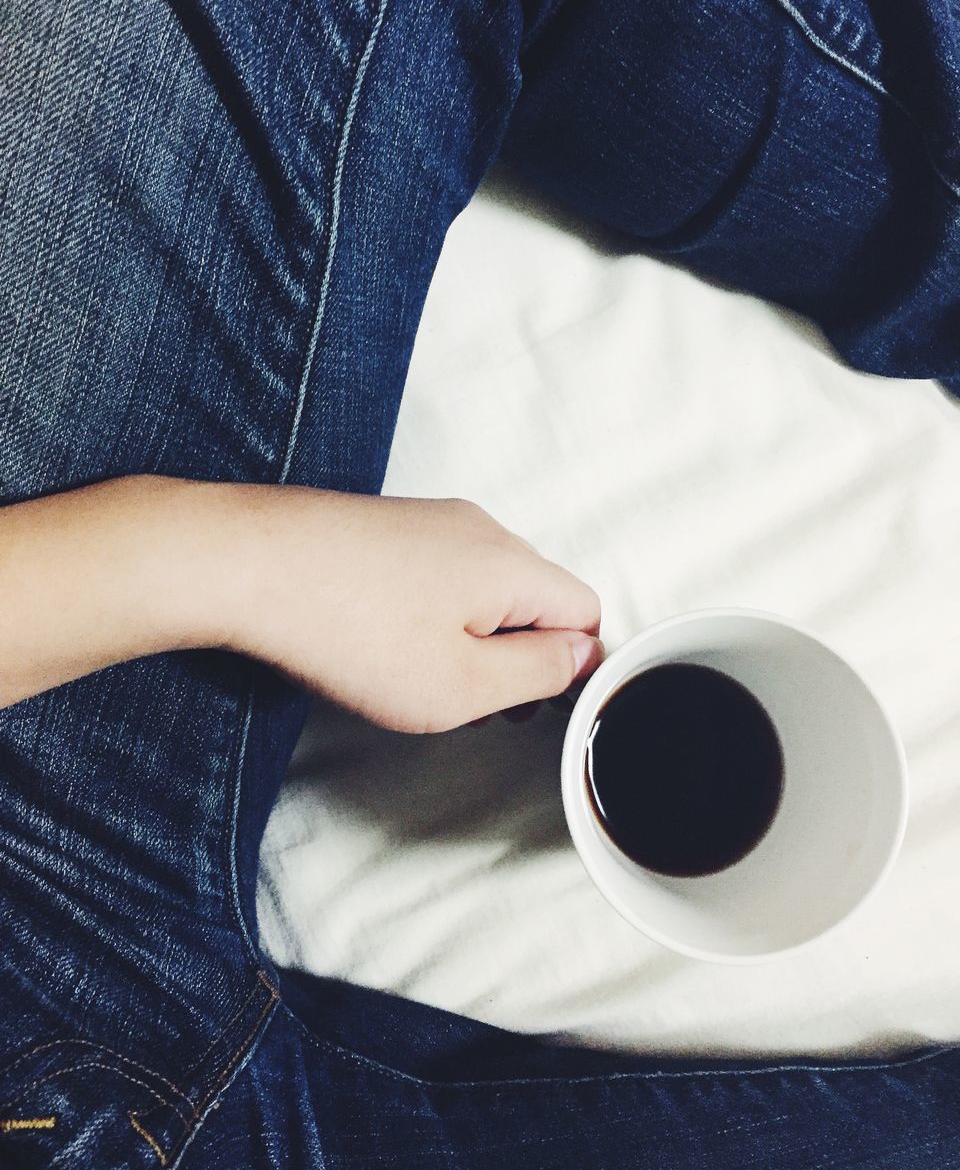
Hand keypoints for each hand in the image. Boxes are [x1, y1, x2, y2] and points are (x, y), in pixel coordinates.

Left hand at [224, 487, 602, 732]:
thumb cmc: (346, 627)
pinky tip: (387, 647)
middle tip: (477, 706)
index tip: (534, 706)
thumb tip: (583, 656)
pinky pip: (440, 575)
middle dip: (519, 657)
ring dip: (473, 640)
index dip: (571, 668)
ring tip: (423, 681)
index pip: (586, 612)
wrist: (245, 564)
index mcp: (512, 564)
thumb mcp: (462, 683)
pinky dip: (432, 617)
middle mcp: (480, 530)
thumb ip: (539, 672)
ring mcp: (431, 522)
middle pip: (536, 598)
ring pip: (485, 589)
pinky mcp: (389, 528)